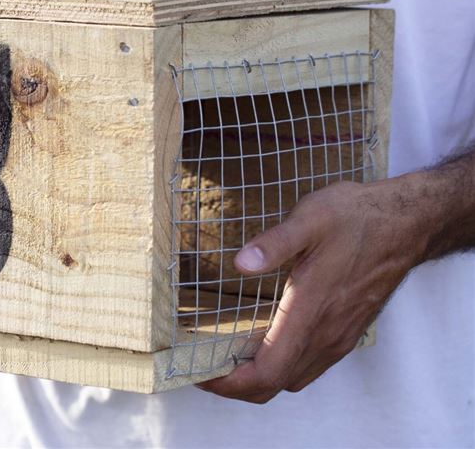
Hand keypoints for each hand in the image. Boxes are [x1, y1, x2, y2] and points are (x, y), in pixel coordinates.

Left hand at [197, 178, 424, 402]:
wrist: (404, 224)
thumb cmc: (355, 218)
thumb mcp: (311, 218)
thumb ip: (275, 242)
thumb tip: (241, 263)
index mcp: (310, 312)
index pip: (268, 371)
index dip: (230, 383)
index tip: (201, 374)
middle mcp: (326, 334)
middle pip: (275, 384)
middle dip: (236, 386)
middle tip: (203, 368)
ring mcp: (338, 336)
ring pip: (292, 378)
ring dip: (257, 379)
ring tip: (225, 359)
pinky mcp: (345, 331)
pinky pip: (308, 365)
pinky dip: (279, 367)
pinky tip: (262, 344)